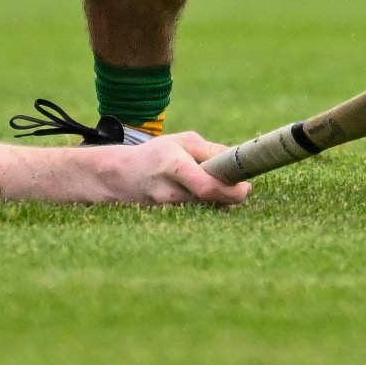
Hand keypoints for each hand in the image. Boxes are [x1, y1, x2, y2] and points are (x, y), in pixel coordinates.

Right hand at [97, 133, 251, 206]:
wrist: (120, 177)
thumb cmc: (156, 154)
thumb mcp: (182, 142)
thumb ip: (210, 151)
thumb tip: (238, 160)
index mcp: (173, 165)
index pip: (207, 187)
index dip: (231, 191)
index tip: (246, 187)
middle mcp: (168, 192)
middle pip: (210, 203)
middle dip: (230, 197)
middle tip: (239, 187)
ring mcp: (165, 211)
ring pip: (204, 211)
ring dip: (217, 202)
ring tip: (215, 188)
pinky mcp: (167, 222)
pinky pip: (196, 217)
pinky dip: (205, 209)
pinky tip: (200, 198)